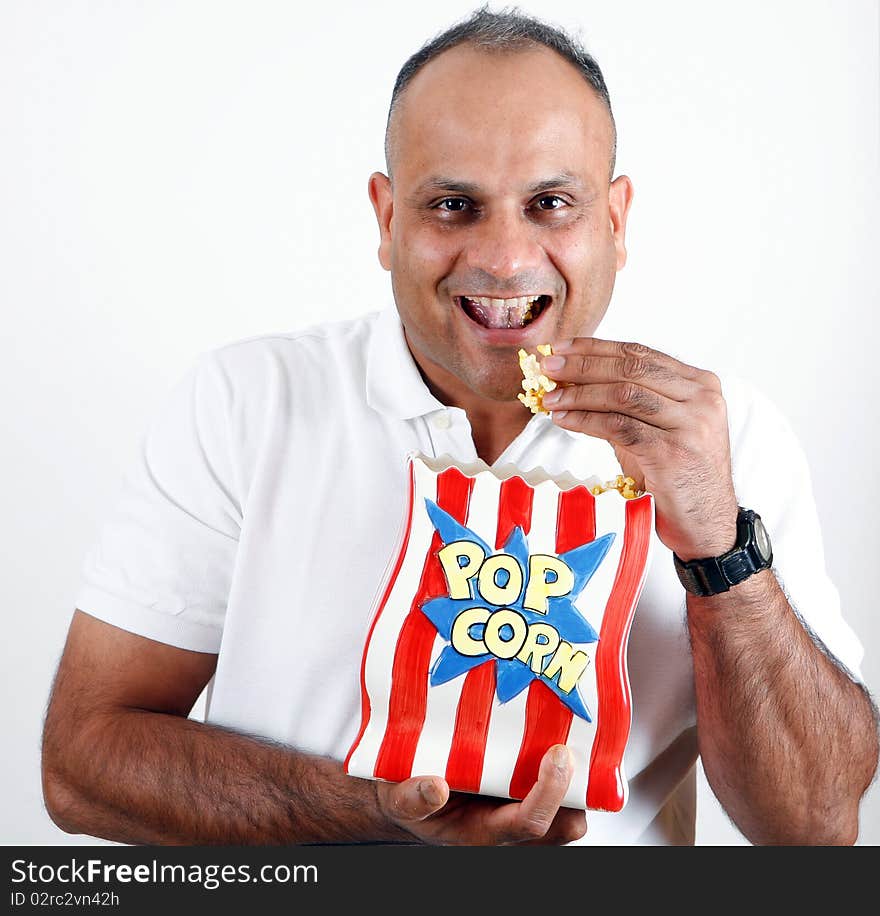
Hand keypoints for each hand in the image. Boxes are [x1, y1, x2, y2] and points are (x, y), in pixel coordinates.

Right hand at [376, 744, 585, 844]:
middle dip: (578, 787)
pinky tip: (556, 724)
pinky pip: (556, 784)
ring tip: (570, 728)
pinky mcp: (521, 788)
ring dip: (575, 774)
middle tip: (573, 740)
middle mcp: (508, 825)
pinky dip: (562, 761)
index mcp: (483, 832)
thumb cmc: (406, 798)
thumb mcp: (398, 800)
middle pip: (565, 822)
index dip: (550, 792)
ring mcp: (518, 807)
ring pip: (568, 805)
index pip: (530, 823)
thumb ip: (411, 798)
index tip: (556, 754)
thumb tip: (436, 787)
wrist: (406, 795)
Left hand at [540, 338, 738, 560]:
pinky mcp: (673, 452)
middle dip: (583, 365)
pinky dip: (586, 420)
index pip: (640, 353)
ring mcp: (690, 424)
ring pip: (623, 393)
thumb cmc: (676, 478)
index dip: (597, 348)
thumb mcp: (653, 430)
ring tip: (551, 398)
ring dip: (579, 393)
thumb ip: (623, 404)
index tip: (562, 348)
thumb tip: (571, 382)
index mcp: (700, 385)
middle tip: (548, 366)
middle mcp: (701, 398)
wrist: (706, 525)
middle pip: (630, 367)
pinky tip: (565, 420)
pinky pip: (619, 426)